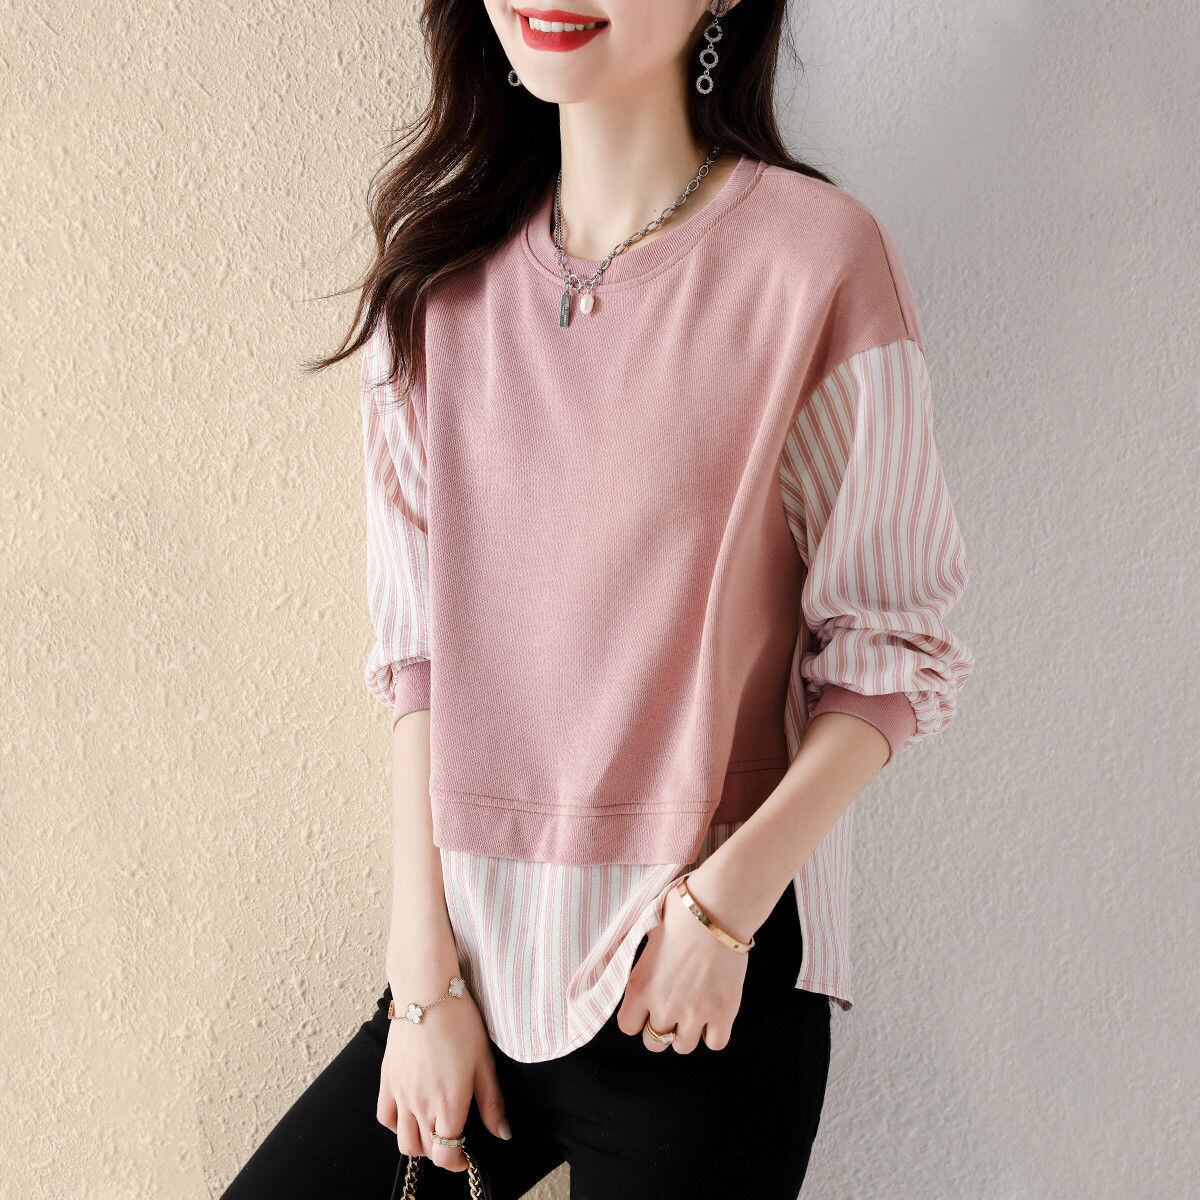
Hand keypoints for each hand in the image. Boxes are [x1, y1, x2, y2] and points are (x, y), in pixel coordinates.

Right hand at [376, 980, 511, 1171]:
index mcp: (449, 1103)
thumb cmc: (459, 1022)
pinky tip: (410, 1112)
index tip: (466, 1155)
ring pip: (403, 1141)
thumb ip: (491, 1102)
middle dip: (442, 1152)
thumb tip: (502, 1133)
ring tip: (432, 1128)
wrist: (427, 992)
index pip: (446, 1154)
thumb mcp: (484, 1061)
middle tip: (454, 1139)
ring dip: (419, 1143)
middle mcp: (421, 1105)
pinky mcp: (387, 1080)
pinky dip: (396, 1124)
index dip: (457, 1162)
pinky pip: (385, 1117)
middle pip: (426, 1150)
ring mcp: (400, 1094)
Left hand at [614, 874, 752, 1053]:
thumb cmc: (681, 913)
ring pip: (684, 1047)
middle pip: (654, 1043)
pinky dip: (714, 1033)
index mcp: (640, 987)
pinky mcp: (724, 1012)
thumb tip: (639, 974)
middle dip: (662, 1028)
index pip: (628, 1027)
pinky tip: (714, 1013)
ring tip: (694, 1008)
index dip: (637, 1019)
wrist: (717, 909)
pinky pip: (715, 1044)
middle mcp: (664, 1005)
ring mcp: (695, 1012)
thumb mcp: (646, 936)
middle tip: (673, 1008)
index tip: (647, 1007)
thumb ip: (640, 965)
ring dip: (688, 1031)